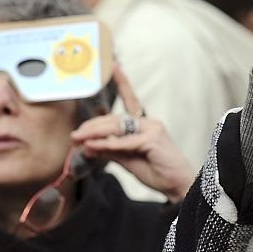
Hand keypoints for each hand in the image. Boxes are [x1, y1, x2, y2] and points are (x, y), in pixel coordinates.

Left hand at [70, 66, 194, 202]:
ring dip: (94, 133)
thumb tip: (88, 146)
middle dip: (92, 126)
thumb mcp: (128, 159)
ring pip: (117, 127)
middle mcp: (150, 122)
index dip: (123, 82)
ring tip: (78, 139)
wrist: (177, 185)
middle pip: (115, 119)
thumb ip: (110, 151)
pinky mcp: (152, 139)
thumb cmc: (157, 171)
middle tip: (75, 134)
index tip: (115, 66)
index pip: (131, 99)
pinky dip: (106, 144)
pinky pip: (123, 141)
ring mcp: (152, 129)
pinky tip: (92, 146)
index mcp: (145, 124)